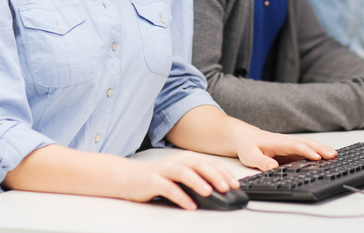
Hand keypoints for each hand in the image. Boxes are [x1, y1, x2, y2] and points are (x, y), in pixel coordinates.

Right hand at [123, 152, 240, 209]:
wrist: (128, 178)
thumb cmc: (158, 178)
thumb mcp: (180, 175)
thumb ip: (197, 178)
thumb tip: (220, 189)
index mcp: (186, 159)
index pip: (210, 163)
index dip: (224, 172)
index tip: (235, 184)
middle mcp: (177, 161)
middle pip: (199, 165)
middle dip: (215, 176)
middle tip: (226, 187)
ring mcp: (164, 170)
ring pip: (184, 173)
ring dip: (198, 182)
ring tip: (209, 192)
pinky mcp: (152, 181)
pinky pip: (168, 188)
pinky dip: (180, 196)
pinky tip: (189, 204)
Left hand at [235, 129, 336, 170]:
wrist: (246, 137)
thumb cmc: (248, 146)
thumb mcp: (250, 155)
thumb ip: (261, 161)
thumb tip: (273, 167)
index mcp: (279, 142)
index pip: (296, 146)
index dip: (307, 152)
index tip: (318, 158)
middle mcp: (287, 141)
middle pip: (307, 143)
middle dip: (321, 149)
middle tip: (333, 156)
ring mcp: (290, 144)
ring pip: (309, 144)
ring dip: (322, 149)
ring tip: (335, 155)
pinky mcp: (292, 148)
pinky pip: (307, 148)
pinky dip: (318, 150)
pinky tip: (326, 154)